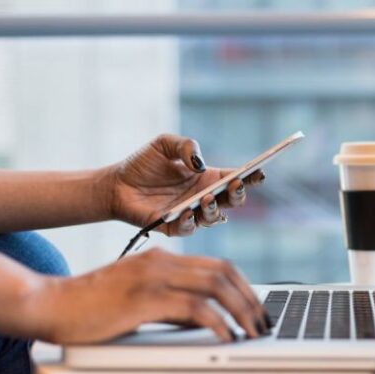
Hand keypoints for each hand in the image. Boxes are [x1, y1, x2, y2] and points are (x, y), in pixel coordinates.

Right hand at [26, 248, 269, 343]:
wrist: (51, 304)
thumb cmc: (93, 306)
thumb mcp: (141, 298)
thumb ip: (173, 303)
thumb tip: (207, 320)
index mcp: (163, 258)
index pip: (218, 265)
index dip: (244, 286)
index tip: (257, 308)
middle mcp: (162, 262)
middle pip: (224, 272)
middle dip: (250, 299)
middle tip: (263, 322)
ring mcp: (153, 277)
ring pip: (215, 286)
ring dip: (241, 310)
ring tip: (252, 332)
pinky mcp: (144, 298)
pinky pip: (193, 308)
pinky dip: (217, 322)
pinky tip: (226, 336)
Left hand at [106, 134, 264, 235]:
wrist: (115, 184)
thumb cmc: (142, 164)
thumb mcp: (164, 144)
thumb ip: (185, 146)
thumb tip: (200, 164)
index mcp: (207, 178)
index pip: (236, 178)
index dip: (250, 177)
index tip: (259, 172)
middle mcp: (203, 197)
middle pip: (232, 201)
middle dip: (238, 194)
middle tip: (236, 184)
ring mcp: (190, 214)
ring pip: (214, 218)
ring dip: (214, 209)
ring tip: (207, 198)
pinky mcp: (173, 227)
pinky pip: (188, 229)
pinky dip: (190, 222)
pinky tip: (187, 211)